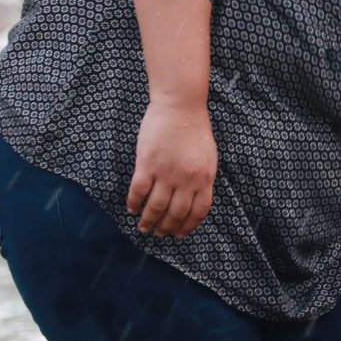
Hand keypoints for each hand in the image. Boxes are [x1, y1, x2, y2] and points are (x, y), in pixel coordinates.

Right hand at [128, 98, 216, 235]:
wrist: (180, 106)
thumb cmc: (195, 130)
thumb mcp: (208, 158)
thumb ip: (202, 178)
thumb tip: (193, 199)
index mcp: (205, 178)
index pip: (198, 211)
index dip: (189, 226)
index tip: (180, 234)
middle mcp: (187, 180)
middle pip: (176, 213)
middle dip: (167, 228)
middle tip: (159, 234)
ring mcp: (166, 173)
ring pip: (156, 207)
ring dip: (149, 221)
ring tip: (144, 227)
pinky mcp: (147, 164)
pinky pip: (139, 191)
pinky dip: (134, 203)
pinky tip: (132, 209)